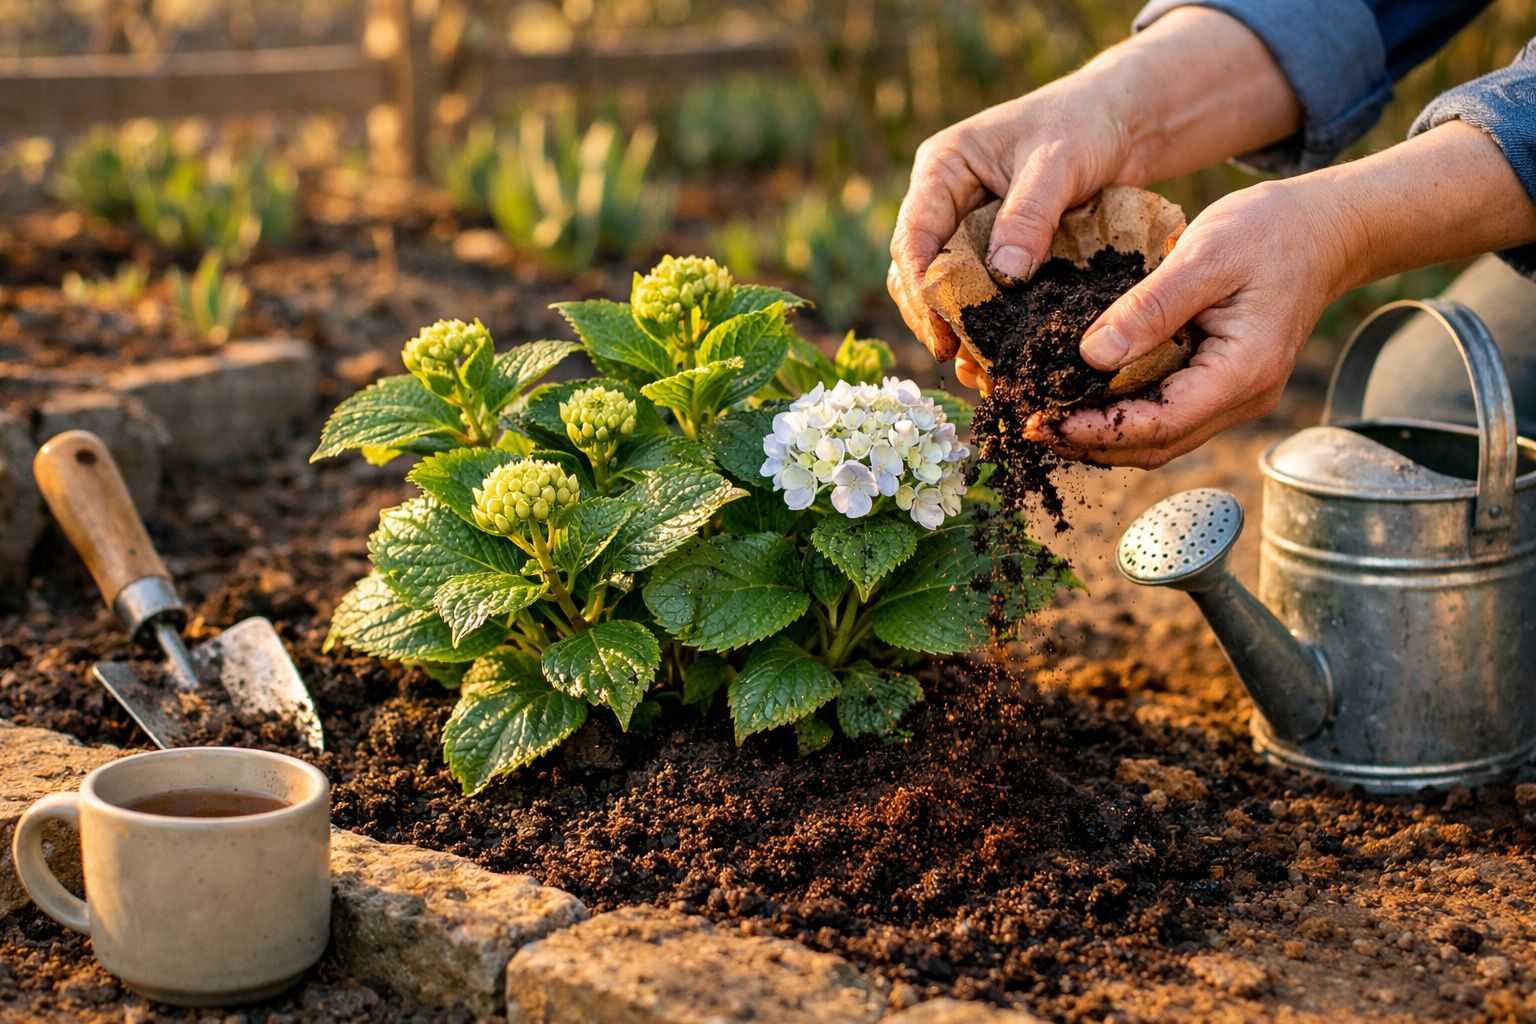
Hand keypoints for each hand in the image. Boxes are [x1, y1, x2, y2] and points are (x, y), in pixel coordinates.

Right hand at [885, 8, 1304, 380]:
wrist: (1120, 122)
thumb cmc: (1086, 125)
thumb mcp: (1059, 163)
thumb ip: (1029, 216)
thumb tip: (1005, 276)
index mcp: (943, 169)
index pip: (914, 237)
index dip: (922, 288)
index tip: (943, 329)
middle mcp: (943, 200)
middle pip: (916, 270)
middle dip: (932, 315)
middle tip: (954, 356)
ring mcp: (965, 226)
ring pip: (940, 287)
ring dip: (952, 325)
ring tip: (972, 365)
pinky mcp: (993, 249)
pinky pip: (976, 291)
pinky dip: (983, 322)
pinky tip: (995, 354)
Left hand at [1028, 179, 1354, 467]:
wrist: (1325, 228)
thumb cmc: (1272, 231)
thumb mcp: (1205, 255)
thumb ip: (1151, 307)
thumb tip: (1092, 356)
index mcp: (1241, 373)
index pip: (1156, 425)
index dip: (1093, 430)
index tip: (1040, 420)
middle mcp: (1240, 398)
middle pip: (1153, 446)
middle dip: (1088, 442)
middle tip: (1028, 425)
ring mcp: (1232, 397)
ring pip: (1157, 439)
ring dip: (1100, 435)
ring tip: (1045, 416)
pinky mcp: (1219, 385)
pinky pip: (1164, 415)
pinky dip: (1120, 415)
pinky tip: (1081, 396)